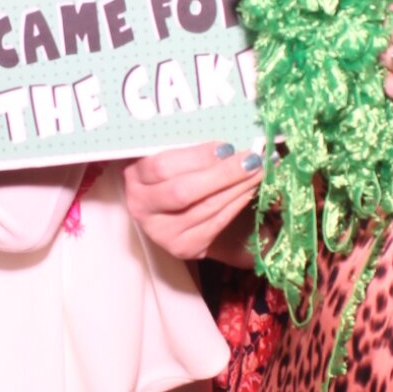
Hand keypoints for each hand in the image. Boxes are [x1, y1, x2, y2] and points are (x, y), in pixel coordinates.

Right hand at [122, 140, 259, 260]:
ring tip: (257, 171)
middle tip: (251, 160)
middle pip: (184, 191)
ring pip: (205, 208)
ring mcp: (162, 232)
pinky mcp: (184, 248)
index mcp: (135, 178)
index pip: (162, 167)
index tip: (227, 147)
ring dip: (237, 187)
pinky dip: (237, 204)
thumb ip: (192, 150)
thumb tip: (228, 144)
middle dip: (223, 174)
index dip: (197, 156)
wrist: (178, 213)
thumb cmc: (178, 174)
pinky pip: (216, 223)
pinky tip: (249, 190)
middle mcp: (143, 208)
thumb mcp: (176, 159)